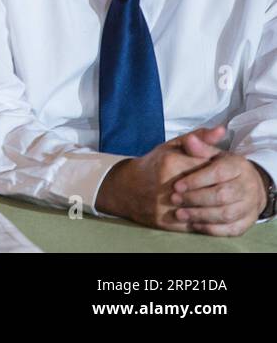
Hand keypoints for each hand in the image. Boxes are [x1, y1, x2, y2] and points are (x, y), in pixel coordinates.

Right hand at [94, 127, 223, 230]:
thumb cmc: (154, 164)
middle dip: (220, 192)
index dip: (220, 172)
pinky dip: (205, 221)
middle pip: (207, 192)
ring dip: (215, 209)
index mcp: (170, 163)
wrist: (126, 188)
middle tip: (228, 191)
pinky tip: (209, 215)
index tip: (224, 174)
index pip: (208, 169)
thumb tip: (222, 129)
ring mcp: (164, 205)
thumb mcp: (173, 147)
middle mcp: (166, 185)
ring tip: (221, 204)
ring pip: (202, 211)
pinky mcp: (164, 222)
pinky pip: (194, 224)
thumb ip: (199, 139)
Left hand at [169, 128, 268, 235]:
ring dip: (200, 215)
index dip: (196, 180)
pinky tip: (194, 225)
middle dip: (195, 198)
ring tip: (179, 214)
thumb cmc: (217, 166)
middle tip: (174, 200)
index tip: (176, 185)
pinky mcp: (248, 221)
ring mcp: (250, 205)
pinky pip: (231, 229)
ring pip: (226, 214)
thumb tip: (191, 139)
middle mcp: (248, 185)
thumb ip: (199, 145)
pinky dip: (212, 228)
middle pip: (222, 195)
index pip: (217, 173)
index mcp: (238, 165)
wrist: (243, 184)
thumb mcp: (209, 152)